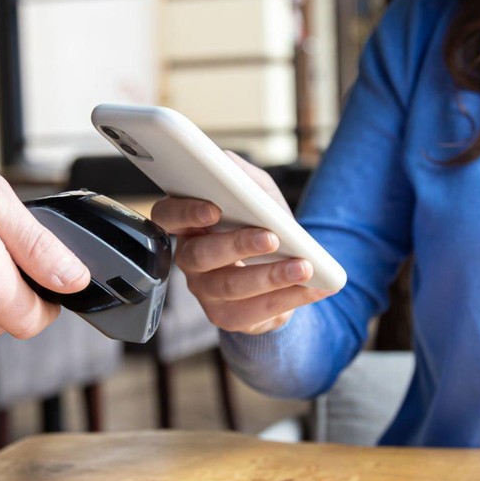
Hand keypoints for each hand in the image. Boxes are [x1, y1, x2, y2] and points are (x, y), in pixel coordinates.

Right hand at [150, 153, 330, 333]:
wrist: (282, 268)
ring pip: (229, 287)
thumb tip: (226, 164)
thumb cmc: (262, 224)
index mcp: (189, 224)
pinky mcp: (227, 317)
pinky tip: (312, 287)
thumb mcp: (257, 193)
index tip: (214, 209)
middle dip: (237, 245)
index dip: (185, 213)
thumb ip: (241, 176)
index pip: (167, 216)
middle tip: (272, 238)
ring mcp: (205, 292)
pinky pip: (253, 313)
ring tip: (303, 266)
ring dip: (270, 276)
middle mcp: (190, 260)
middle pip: (199, 255)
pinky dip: (288, 299)